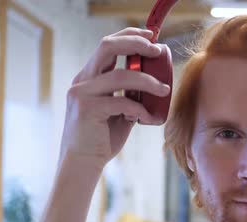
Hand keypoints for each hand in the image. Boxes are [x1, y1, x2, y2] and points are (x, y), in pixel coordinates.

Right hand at [59, 27, 170, 169]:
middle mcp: (83, 80)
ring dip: (147, 81)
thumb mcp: (119, 110)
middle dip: (136, 44)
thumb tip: (157, 84)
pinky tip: (149, 118)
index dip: (129, 35)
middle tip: (158, 50)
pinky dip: (140, 109)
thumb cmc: (102, 137)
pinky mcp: (87, 109)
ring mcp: (82, 93)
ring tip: (164, 89)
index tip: (151, 36)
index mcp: (89, 77)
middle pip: (108, 47)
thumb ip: (131, 95)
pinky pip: (122, 102)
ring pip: (119, 76)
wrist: (82, 162)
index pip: (108, 45)